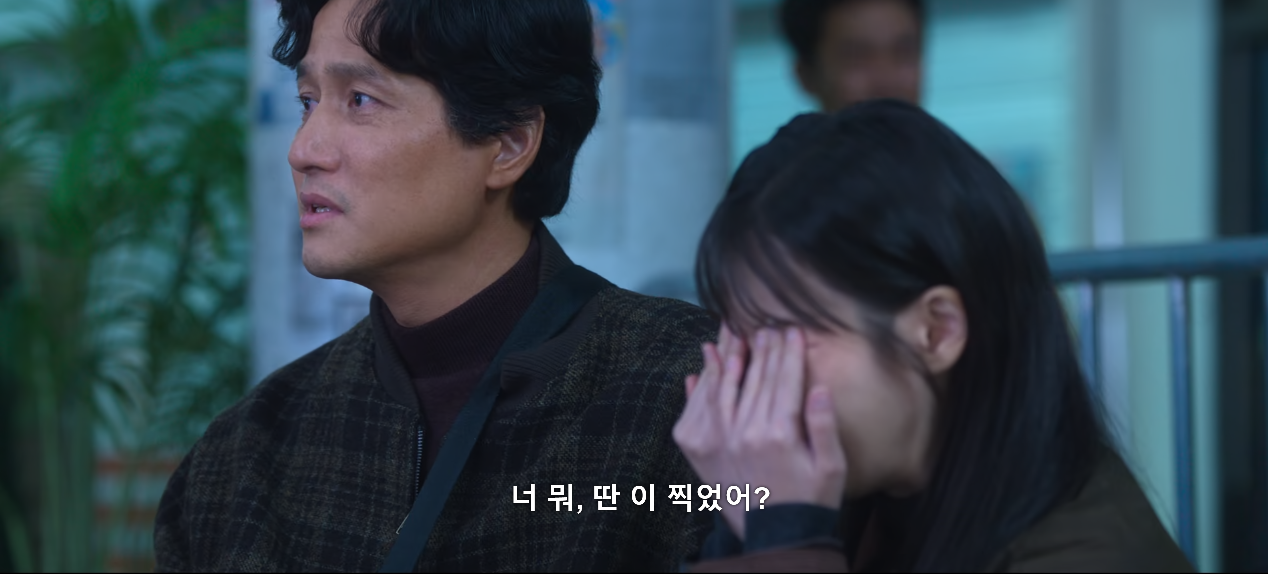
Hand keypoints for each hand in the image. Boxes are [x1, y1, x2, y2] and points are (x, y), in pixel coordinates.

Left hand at [674, 325, 847, 538]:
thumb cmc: (811, 500)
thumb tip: (819, 387)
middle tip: (767, 323)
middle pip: (755, 378)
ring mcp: (722, 439)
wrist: (776, 536)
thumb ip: (824, 425)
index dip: (789, 352)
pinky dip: (703, 383)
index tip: (792, 329)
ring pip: (725, 386)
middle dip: (763, 347)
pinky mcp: (704, 449)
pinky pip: (700, 407)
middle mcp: (746, 431)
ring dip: (730, 355)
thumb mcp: (831, 466)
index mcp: (780, 433)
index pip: (785, 380)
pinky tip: (706, 362)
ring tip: (736, 330)